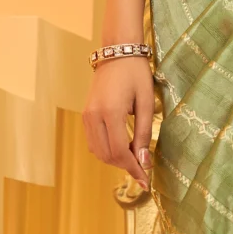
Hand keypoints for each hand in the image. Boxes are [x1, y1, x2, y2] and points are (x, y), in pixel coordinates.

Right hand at [83, 53, 153, 187]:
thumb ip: (144, 133)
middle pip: (107, 155)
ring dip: (115, 159)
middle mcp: (94, 116)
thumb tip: (144, 161)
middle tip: (143, 169)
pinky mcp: (85, 114)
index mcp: (111, 112)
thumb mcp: (147, 102)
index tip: (146, 181)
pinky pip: (93, 142)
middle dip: (125, 166)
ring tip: (134, 158)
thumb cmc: (136, 74)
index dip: (133, 169)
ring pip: (97, 151)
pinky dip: (106, 150)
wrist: (117, 52)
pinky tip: (122, 148)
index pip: (119, 151)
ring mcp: (86, 116)